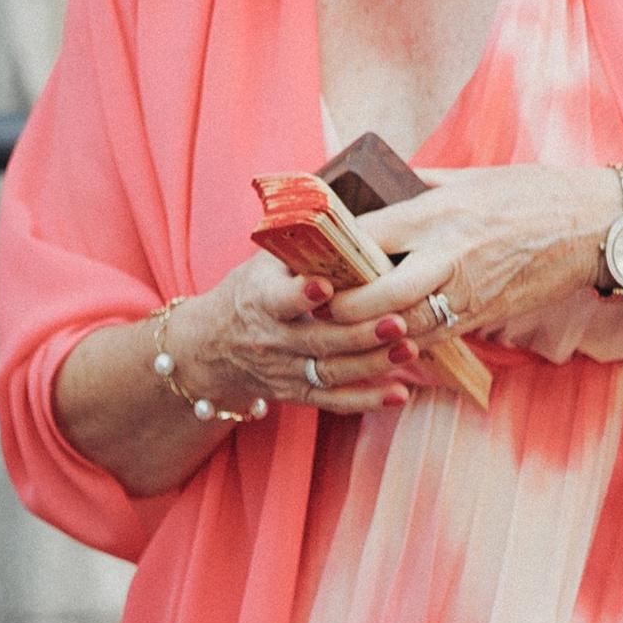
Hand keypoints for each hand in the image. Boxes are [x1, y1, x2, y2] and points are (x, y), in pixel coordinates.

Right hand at [167, 251, 423, 417]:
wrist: (214, 349)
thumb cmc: (251, 292)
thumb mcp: (263, 266)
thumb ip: (299, 250)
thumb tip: (348, 221)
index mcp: (260, 300)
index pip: (279, 300)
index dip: (301, 295)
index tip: (325, 285)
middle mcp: (273, 340)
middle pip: (319, 340)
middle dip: (359, 334)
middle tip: (398, 321)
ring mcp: (287, 371)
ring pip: (332, 373)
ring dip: (373, 364)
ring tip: (408, 349)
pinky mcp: (299, 393)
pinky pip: (335, 401)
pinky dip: (367, 399)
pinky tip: (400, 394)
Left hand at [330, 164, 622, 351]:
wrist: (590, 226)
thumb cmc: (532, 194)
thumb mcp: (472, 178)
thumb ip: (424, 185)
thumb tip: (386, 183)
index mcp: (439, 211)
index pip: (371, 233)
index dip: (334, 252)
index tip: (309, 258)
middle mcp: (448, 253)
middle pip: (379, 291)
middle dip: (344, 308)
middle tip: (319, 310)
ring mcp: (465, 291)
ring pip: (403, 326)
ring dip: (370, 336)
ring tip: (341, 334)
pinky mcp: (481, 317)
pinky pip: (433, 339)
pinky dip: (405, 346)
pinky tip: (384, 346)